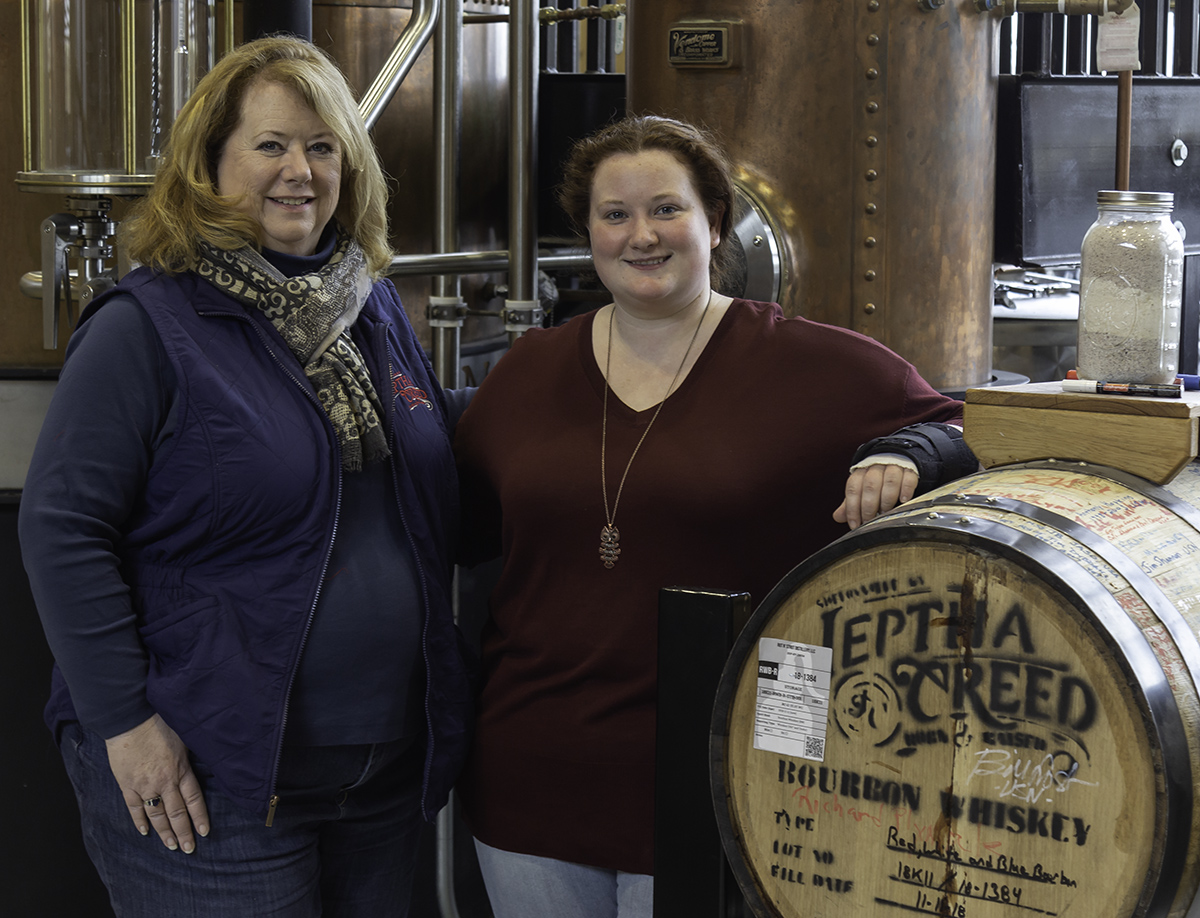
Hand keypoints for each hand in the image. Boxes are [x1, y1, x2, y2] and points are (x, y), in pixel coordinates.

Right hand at [105, 714, 209, 852]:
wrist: (129, 719)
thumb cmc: (159, 724)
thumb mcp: (183, 738)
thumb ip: (190, 756)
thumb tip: (200, 764)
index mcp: (180, 769)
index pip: (194, 800)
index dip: (199, 817)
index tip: (204, 832)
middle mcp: (164, 781)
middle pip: (176, 813)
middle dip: (183, 832)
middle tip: (188, 849)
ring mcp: (144, 785)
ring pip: (156, 814)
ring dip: (164, 832)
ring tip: (171, 846)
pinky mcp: (127, 784)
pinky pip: (134, 807)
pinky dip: (139, 821)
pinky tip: (145, 832)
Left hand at [833, 463, 918, 530]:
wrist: (895, 460)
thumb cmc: (876, 480)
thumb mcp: (861, 490)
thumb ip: (850, 503)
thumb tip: (837, 517)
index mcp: (860, 472)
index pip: (853, 488)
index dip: (852, 508)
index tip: (855, 524)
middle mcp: (875, 467)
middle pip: (870, 485)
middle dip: (869, 506)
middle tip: (870, 521)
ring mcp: (893, 466)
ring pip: (889, 481)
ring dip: (886, 500)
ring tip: (885, 513)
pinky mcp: (909, 469)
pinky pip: (908, 478)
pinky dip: (906, 490)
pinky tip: (903, 500)